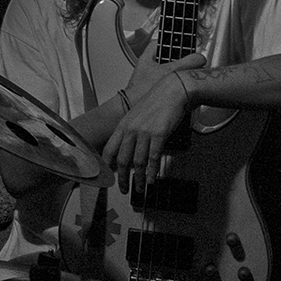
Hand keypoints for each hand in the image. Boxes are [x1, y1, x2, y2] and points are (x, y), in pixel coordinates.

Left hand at [104, 43, 206, 192]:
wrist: (173, 90)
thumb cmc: (157, 101)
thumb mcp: (137, 114)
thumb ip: (130, 130)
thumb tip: (128, 148)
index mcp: (123, 125)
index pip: (109, 149)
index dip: (107, 166)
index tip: (109, 176)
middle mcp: (131, 129)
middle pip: (122, 160)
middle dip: (122, 178)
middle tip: (124, 189)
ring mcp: (144, 132)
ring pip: (137, 162)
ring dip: (138, 179)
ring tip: (139, 188)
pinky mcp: (158, 134)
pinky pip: (153, 158)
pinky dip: (151, 171)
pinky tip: (151, 179)